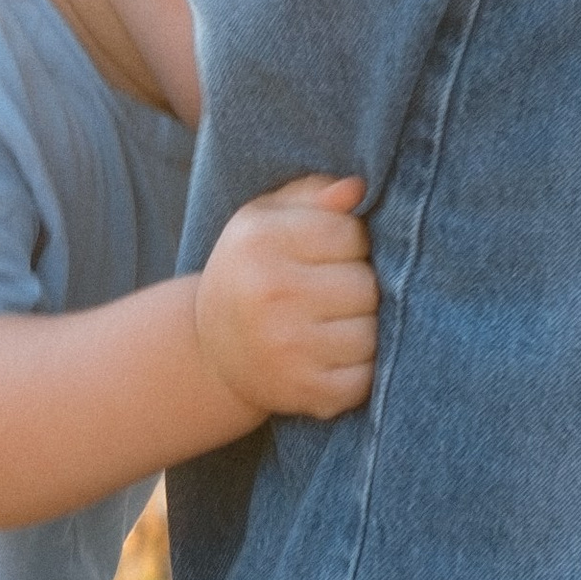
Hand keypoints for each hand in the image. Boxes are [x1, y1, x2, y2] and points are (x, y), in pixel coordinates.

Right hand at [195, 174, 376, 422]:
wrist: (209, 349)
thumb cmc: (250, 271)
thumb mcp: (265, 220)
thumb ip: (312, 196)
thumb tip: (357, 190)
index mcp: (260, 241)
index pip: (351, 235)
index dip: (351, 244)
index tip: (331, 255)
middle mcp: (270, 293)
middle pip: (365, 284)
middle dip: (359, 287)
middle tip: (333, 294)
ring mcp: (286, 347)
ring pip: (371, 333)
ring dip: (363, 330)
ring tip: (334, 324)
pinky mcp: (302, 390)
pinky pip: (364, 379)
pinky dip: (359, 371)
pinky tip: (333, 358)